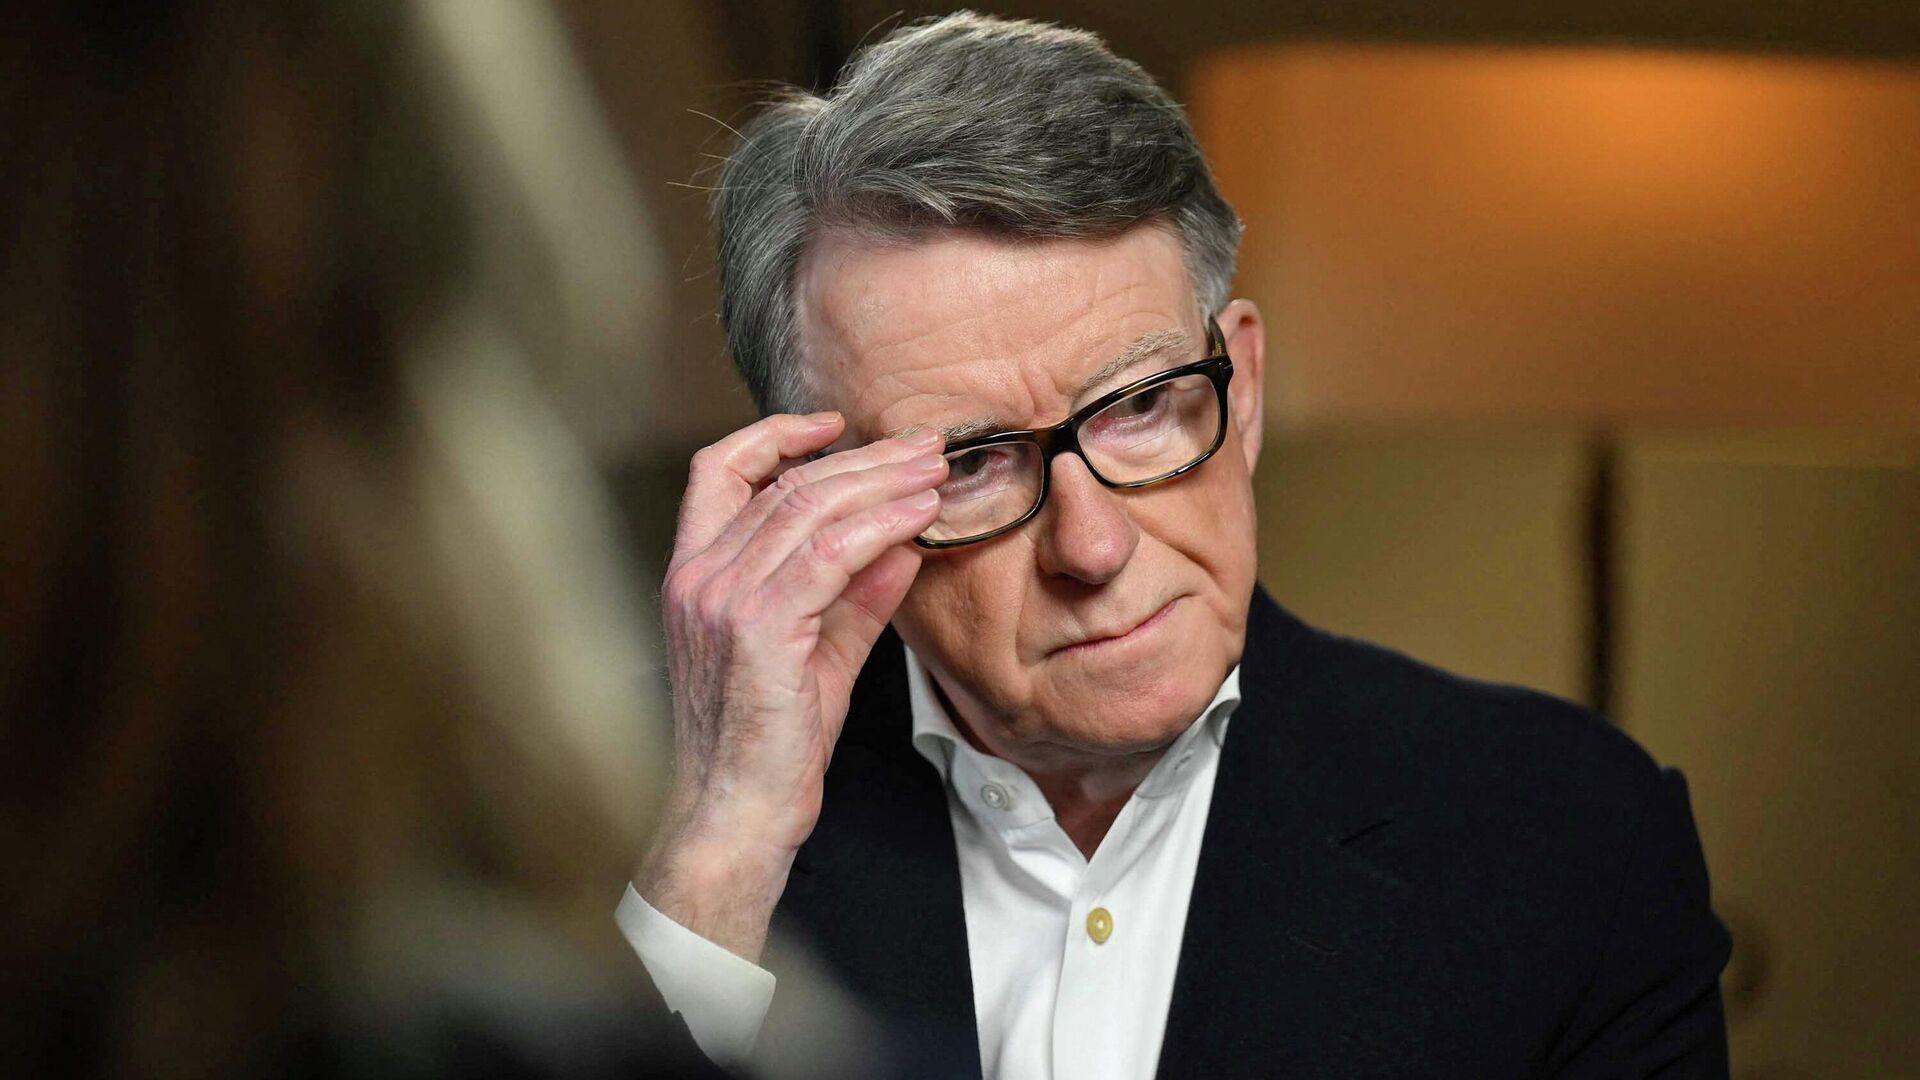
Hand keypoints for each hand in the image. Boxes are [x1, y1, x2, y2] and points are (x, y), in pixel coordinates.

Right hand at [637, 411, 944, 961]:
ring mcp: (721, 599)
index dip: (774, 435)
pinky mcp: (757, 628)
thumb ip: (854, 597)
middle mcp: (698, 577)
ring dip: (883, 481)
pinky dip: (881, 525)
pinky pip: (830, 554)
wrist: (736, 818)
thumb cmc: (769, 747)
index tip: (834, 426)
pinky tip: (918, 518)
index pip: (715, 471)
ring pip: (811, 506)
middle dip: (864, 457)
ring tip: (934, 472)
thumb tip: (902, 544)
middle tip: (924, 447)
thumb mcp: (816, 656)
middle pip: (785, 482)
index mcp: (693, 575)